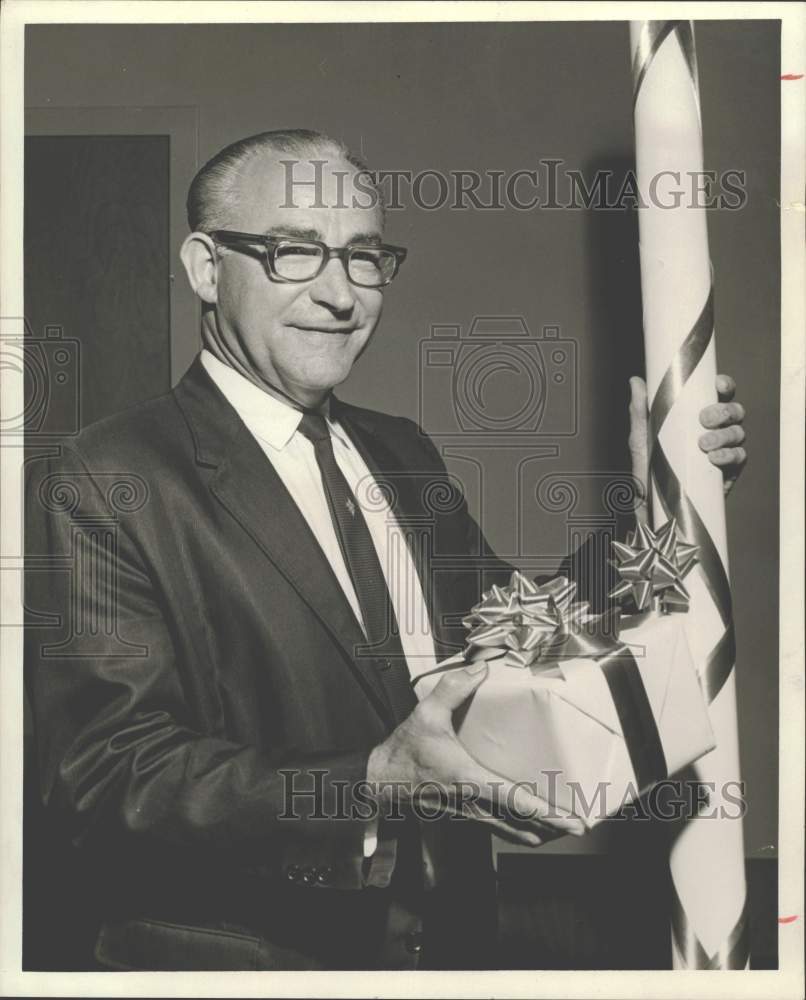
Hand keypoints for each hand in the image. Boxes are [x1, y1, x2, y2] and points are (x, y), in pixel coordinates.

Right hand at [367, 662, 584, 846]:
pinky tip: (530, 825)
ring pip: (512, 831)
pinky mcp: (464, 816)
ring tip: (562, 828)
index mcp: (468, 779)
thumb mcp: (425, 714)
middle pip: (522, 824)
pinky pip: (499, 828)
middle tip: (579, 825)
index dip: (545, 811)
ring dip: (539, 831)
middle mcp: (473, 803)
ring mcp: (469, 814)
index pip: (514, 799)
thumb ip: (452, 689)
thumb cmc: (403, 752)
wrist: (380, 783)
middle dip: (552, 827)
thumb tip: (479, 669)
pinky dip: (520, 829)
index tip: (571, 820)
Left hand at [628, 374, 745, 523]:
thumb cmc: (648, 467)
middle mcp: (715, 430)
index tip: (718, 384)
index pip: (718, 395)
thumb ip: (639, 411)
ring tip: (704, 444)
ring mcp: (724, 450)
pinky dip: (729, 455)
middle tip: (704, 419)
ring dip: (725, 434)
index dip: (724, 385)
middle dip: (724, 411)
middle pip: (734, 412)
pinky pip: (739, 458)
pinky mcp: (728, 472)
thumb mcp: (640, 438)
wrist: (652, 504)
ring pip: (738, 433)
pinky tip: (714, 458)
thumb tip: (636, 381)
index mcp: (697, 417)